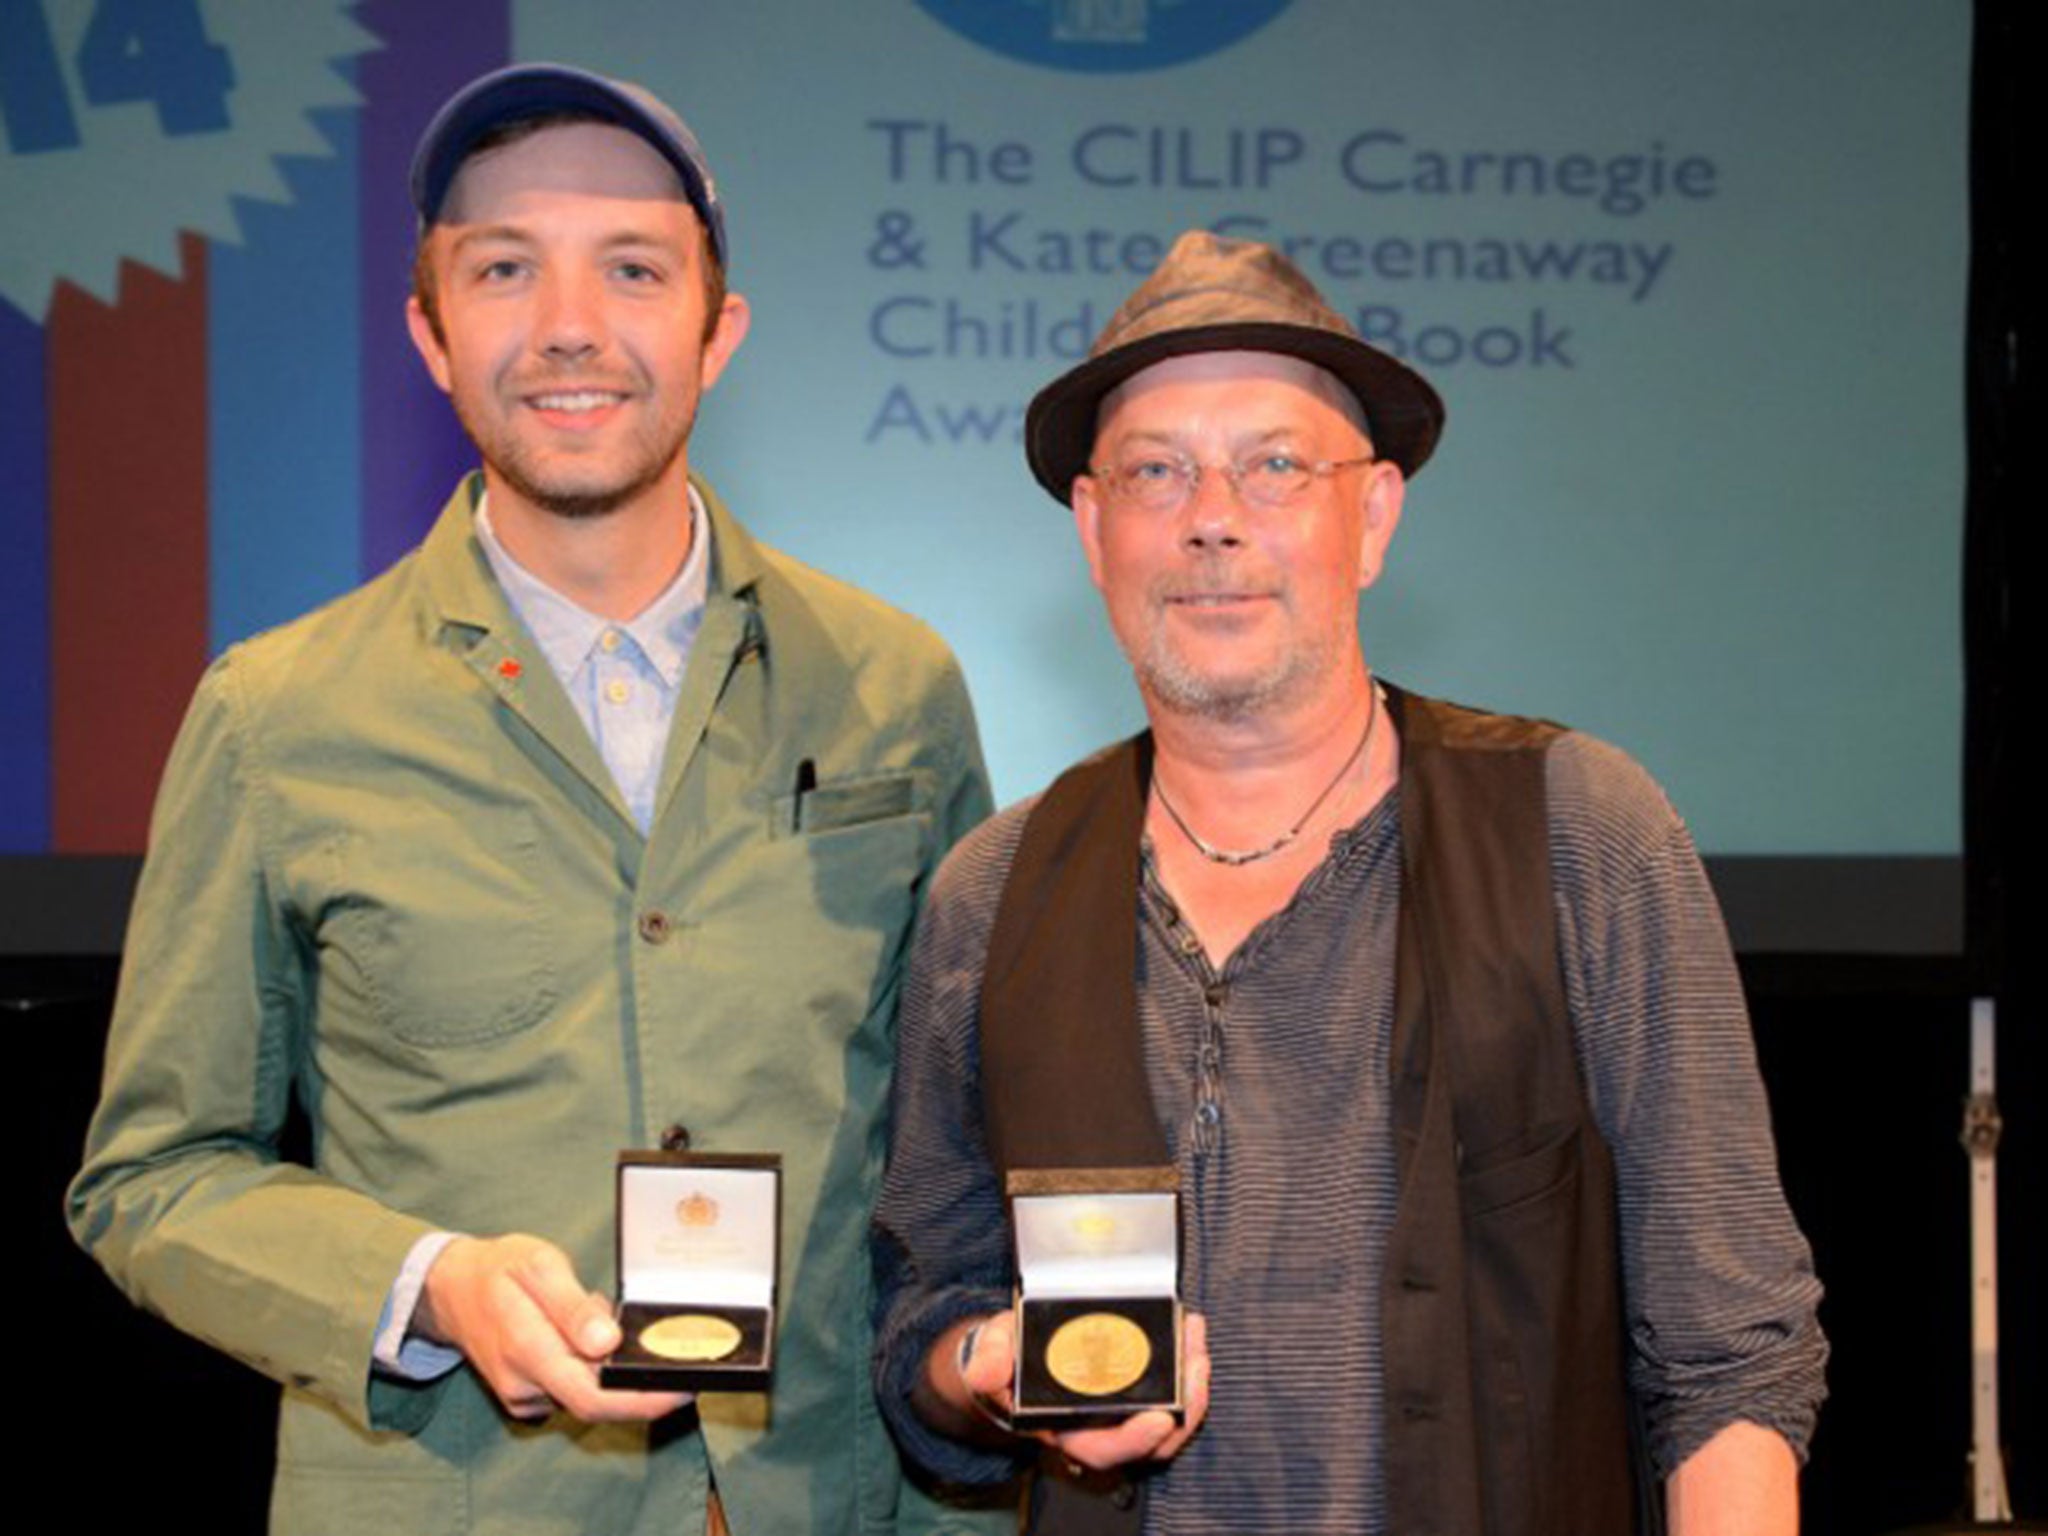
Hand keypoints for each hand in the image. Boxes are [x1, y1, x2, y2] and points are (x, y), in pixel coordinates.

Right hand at [416, 1233, 690, 1422]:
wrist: (450, 1289)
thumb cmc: (499, 1270)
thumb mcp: (539, 1266)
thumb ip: (573, 1306)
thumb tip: (607, 1342)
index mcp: (527, 1349)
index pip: (592, 1397)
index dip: (642, 1402)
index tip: (684, 1392)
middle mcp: (524, 1383)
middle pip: (596, 1401)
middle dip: (638, 1385)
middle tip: (669, 1352)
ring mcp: (522, 1395)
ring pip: (585, 1392)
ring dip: (609, 1365)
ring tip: (603, 1313)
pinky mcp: (525, 1397)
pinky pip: (570, 1389)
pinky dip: (591, 1367)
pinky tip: (586, 1334)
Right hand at [949, 1309, 1210, 1470]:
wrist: (1013, 1351)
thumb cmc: (1005, 1358)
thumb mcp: (990, 1353)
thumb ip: (987, 1360)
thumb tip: (984, 1372)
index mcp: (1063, 1429)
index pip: (1103, 1449)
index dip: (1134, 1441)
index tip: (1161, 1419)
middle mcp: (1099, 1427)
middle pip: (1152, 1438)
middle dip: (1183, 1407)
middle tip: (1196, 1364)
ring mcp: (1121, 1409)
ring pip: (1169, 1416)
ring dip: (1191, 1384)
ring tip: (1197, 1339)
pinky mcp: (1136, 1386)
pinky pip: (1170, 1389)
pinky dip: (1185, 1364)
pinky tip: (1190, 1329)